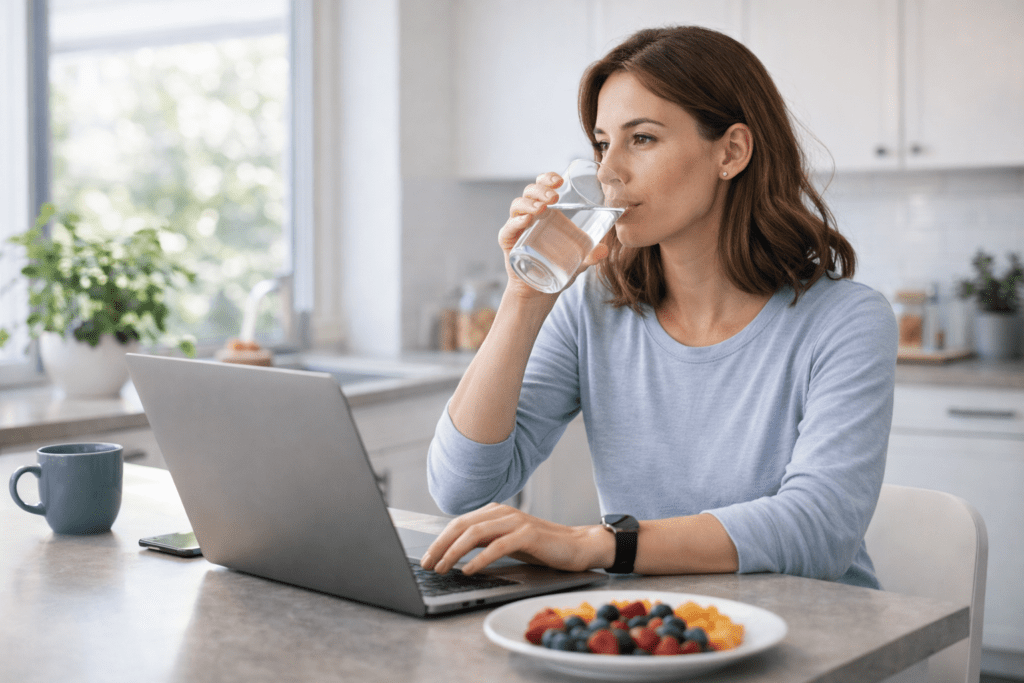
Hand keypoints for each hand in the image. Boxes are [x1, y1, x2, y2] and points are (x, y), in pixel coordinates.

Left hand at [419, 502, 612, 574]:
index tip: (427, 558)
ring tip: (442, 568)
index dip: (440, 540)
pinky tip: (468, 570)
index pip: (459, 523)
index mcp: (496, 512)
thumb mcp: (507, 542)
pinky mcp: (528, 534)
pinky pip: (497, 546)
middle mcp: (503, 512)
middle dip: (440, 546)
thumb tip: (455, 551)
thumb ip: (485, 541)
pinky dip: (479, 559)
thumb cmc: (542, 547)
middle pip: (462, 526)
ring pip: (475, 533)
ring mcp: (516, 521)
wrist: (577, 546)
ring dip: (454, 552)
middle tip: (427, 564)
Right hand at [500, 172, 609, 298]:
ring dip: (528, 203)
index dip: (548, 178)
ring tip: (542, 208)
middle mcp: (529, 215)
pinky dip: (515, 223)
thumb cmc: (558, 268)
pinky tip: (526, 221)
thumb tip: (604, 250)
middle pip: (529, 192)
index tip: (560, 180)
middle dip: (540, 189)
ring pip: (517, 206)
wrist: (539, 290)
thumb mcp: (578, 261)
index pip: (542, 187)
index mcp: (546, 212)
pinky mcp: (509, 243)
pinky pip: (508, 229)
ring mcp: (518, 228)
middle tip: (554, 197)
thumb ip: (590, 256)